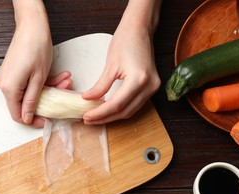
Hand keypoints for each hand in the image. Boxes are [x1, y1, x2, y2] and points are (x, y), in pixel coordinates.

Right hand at [0, 0, 56, 127]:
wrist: (32, 27)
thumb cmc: (36, 48)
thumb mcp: (38, 79)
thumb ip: (31, 101)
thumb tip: (26, 118)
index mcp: (9, 89)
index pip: (19, 115)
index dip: (33, 120)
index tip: (46, 120)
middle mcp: (3, 84)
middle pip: (25, 103)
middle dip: (47, 99)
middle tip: (63, 91)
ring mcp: (6, 78)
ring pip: (28, 92)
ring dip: (48, 89)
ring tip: (64, 80)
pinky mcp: (11, 72)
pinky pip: (26, 84)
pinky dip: (41, 82)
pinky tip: (58, 76)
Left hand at [82, 0, 161, 124]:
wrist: (140, 29)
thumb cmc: (126, 41)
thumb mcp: (110, 65)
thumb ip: (100, 86)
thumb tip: (87, 99)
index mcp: (139, 79)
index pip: (116, 104)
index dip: (100, 113)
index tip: (86, 116)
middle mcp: (149, 86)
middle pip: (124, 111)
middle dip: (105, 118)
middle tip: (88, 119)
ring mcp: (153, 88)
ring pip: (130, 111)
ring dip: (112, 116)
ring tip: (95, 117)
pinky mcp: (152, 87)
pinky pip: (135, 105)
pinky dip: (121, 109)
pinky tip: (108, 110)